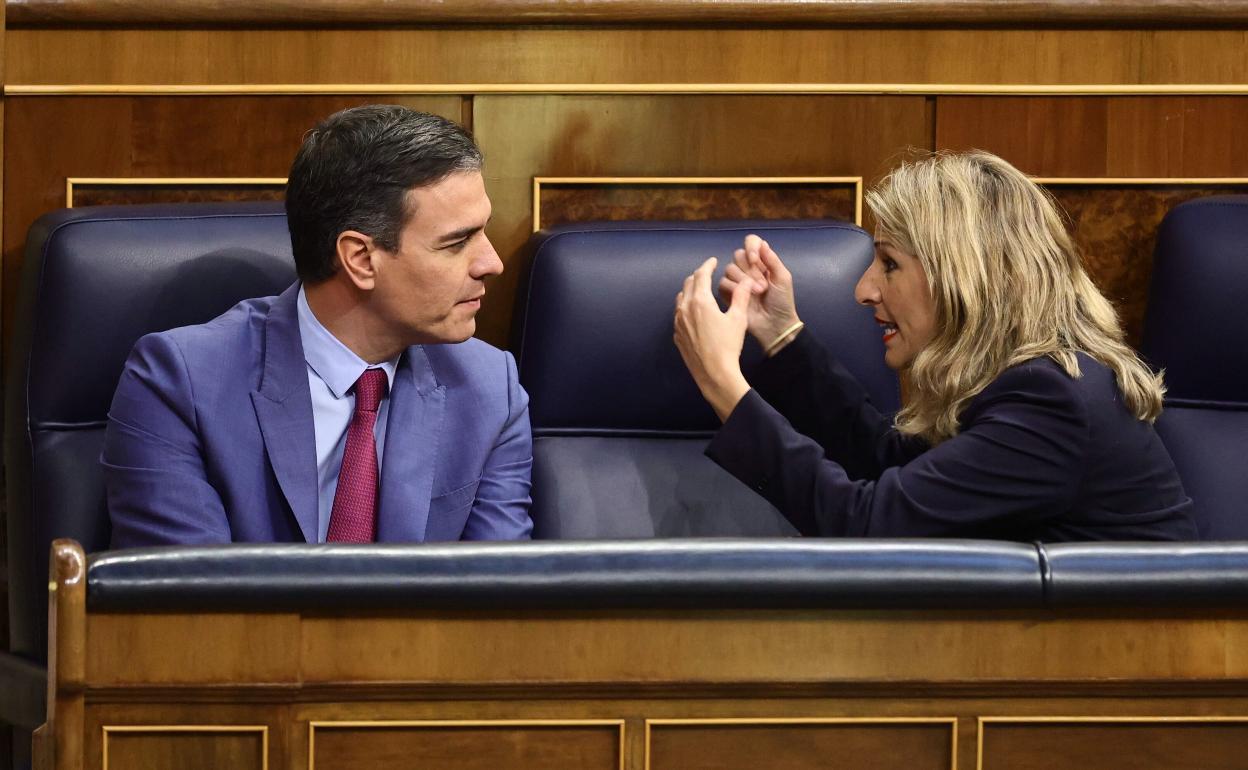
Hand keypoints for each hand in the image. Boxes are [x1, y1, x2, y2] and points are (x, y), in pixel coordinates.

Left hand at [674, 257, 751, 421]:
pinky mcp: (677, 335)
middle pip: (688, 284)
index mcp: (700, 301)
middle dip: (698, 276)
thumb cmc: (728, 346)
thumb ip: (741, 297)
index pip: (701, 275)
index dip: (708, 265)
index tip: (713, 262)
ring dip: (690, 291)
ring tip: (700, 291)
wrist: (714, 373)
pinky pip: (678, 315)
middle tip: (707, 274)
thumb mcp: (738, 319)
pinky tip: (694, 313)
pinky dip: (685, 308)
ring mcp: (678, 323)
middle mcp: (685, 309)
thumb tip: (746, 281)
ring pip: (681, 299)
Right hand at [718, 234, 801, 355]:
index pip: (751, 242)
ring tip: (757, 293)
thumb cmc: (782, 301)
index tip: (755, 260)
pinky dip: (733, 288)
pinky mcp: (727, 293)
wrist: (774, 324)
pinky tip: (743, 297)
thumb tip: (762, 242)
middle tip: (762, 285)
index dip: (751, 247)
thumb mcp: (782, 278)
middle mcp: (747, 267)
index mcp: (762, 261)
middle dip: (750, 270)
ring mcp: (736, 280)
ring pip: (729, 268)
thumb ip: (772, 259)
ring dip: (743, 280)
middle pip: (738, 255)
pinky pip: (723, 283)